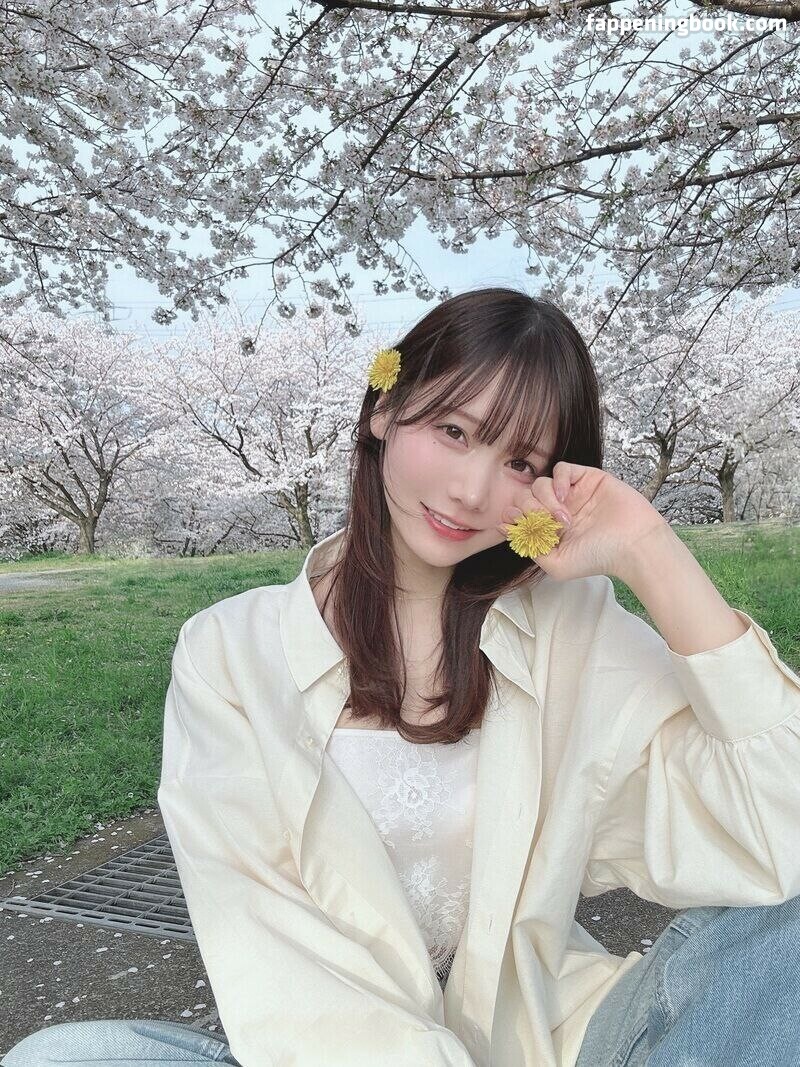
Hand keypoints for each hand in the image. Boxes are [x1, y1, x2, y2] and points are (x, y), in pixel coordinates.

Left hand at [496, 461, 671, 581]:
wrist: (634, 546)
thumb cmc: (598, 558)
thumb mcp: (557, 564)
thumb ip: (530, 547)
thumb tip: (503, 527)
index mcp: (549, 528)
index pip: (520, 514)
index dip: (513, 516)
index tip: (513, 522)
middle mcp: (558, 509)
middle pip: (526, 496)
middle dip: (530, 509)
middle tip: (547, 524)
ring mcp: (573, 493)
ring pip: (541, 483)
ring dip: (546, 499)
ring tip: (563, 518)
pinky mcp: (587, 478)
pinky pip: (562, 469)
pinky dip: (559, 480)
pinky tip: (566, 495)